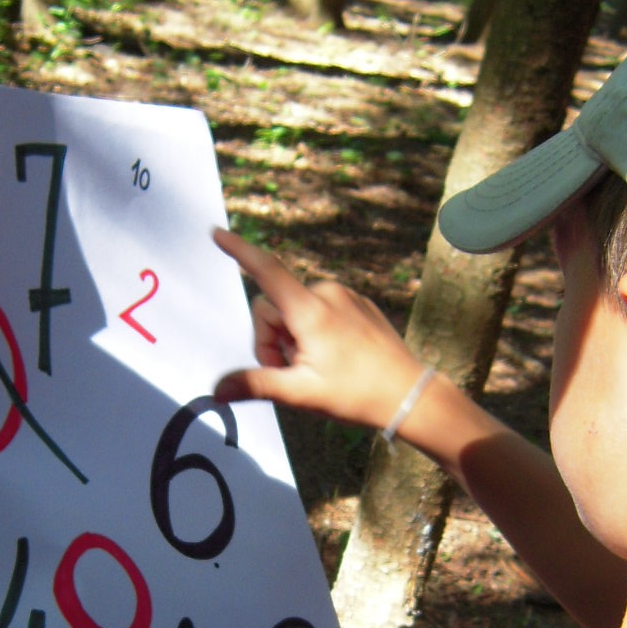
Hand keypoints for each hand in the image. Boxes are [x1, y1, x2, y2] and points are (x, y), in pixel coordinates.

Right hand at [212, 228, 430, 432]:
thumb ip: (256, 385)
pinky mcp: (358, 304)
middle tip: (292, 373)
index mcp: (310, 310)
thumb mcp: (301, 394)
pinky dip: (315, 332)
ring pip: (296, 310)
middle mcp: (327, 294)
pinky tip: (336, 358)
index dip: (238, 251)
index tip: (216, 232)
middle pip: (275, 308)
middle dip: (273, 340)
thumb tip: (217, 389)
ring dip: (294, 338)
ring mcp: (345, 296)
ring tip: (318, 368)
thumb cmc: (356, 395)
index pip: (266, 270)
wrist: (410, 395)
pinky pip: (321, 310)